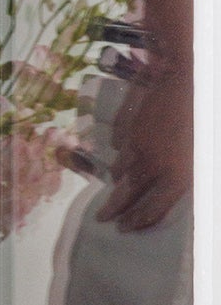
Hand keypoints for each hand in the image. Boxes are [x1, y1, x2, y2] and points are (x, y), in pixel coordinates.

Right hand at [99, 67, 192, 230]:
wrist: (184, 75)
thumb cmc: (202, 113)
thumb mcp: (202, 149)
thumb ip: (185, 169)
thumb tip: (173, 182)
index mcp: (180, 173)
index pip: (154, 207)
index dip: (138, 220)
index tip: (124, 228)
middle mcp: (155, 165)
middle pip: (129, 194)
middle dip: (114, 209)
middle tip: (102, 219)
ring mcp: (139, 146)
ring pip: (121, 170)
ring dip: (118, 181)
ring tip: (114, 187)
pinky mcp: (129, 129)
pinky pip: (121, 146)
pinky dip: (121, 152)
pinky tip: (123, 151)